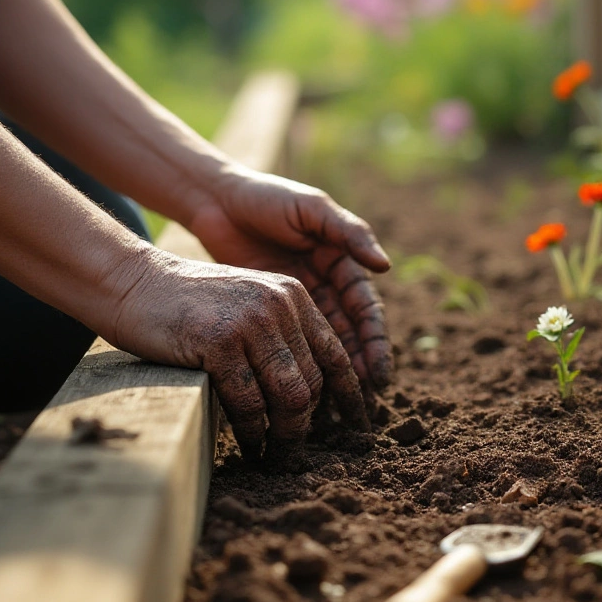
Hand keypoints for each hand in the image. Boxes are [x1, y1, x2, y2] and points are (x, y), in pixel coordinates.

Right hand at [110, 252, 367, 458]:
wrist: (130, 282)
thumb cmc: (186, 304)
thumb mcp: (246, 306)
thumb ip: (278, 337)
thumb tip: (305, 397)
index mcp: (294, 297)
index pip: (336, 354)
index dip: (350, 397)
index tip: (357, 427)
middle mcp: (281, 306)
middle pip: (314, 382)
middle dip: (306, 426)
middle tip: (295, 456)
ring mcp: (252, 322)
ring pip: (289, 396)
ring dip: (284, 437)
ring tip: (275, 460)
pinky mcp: (220, 341)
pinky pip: (249, 402)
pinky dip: (252, 432)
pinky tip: (248, 448)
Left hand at [186, 168, 393, 398]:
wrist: (216, 199)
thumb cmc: (267, 196)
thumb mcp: (312, 208)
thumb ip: (349, 233)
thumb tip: (385, 266)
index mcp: (343, 261)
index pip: (365, 310)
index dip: (374, 342)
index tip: (379, 373)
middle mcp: (326, 284)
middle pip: (349, 333)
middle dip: (358, 367)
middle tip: (363, 401)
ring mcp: (298, 298)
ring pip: (321, 342)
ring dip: (331, 372)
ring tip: (335, 404)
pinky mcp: (271, 309)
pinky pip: (289, 341)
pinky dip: (298, 364)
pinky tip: (301, 388)